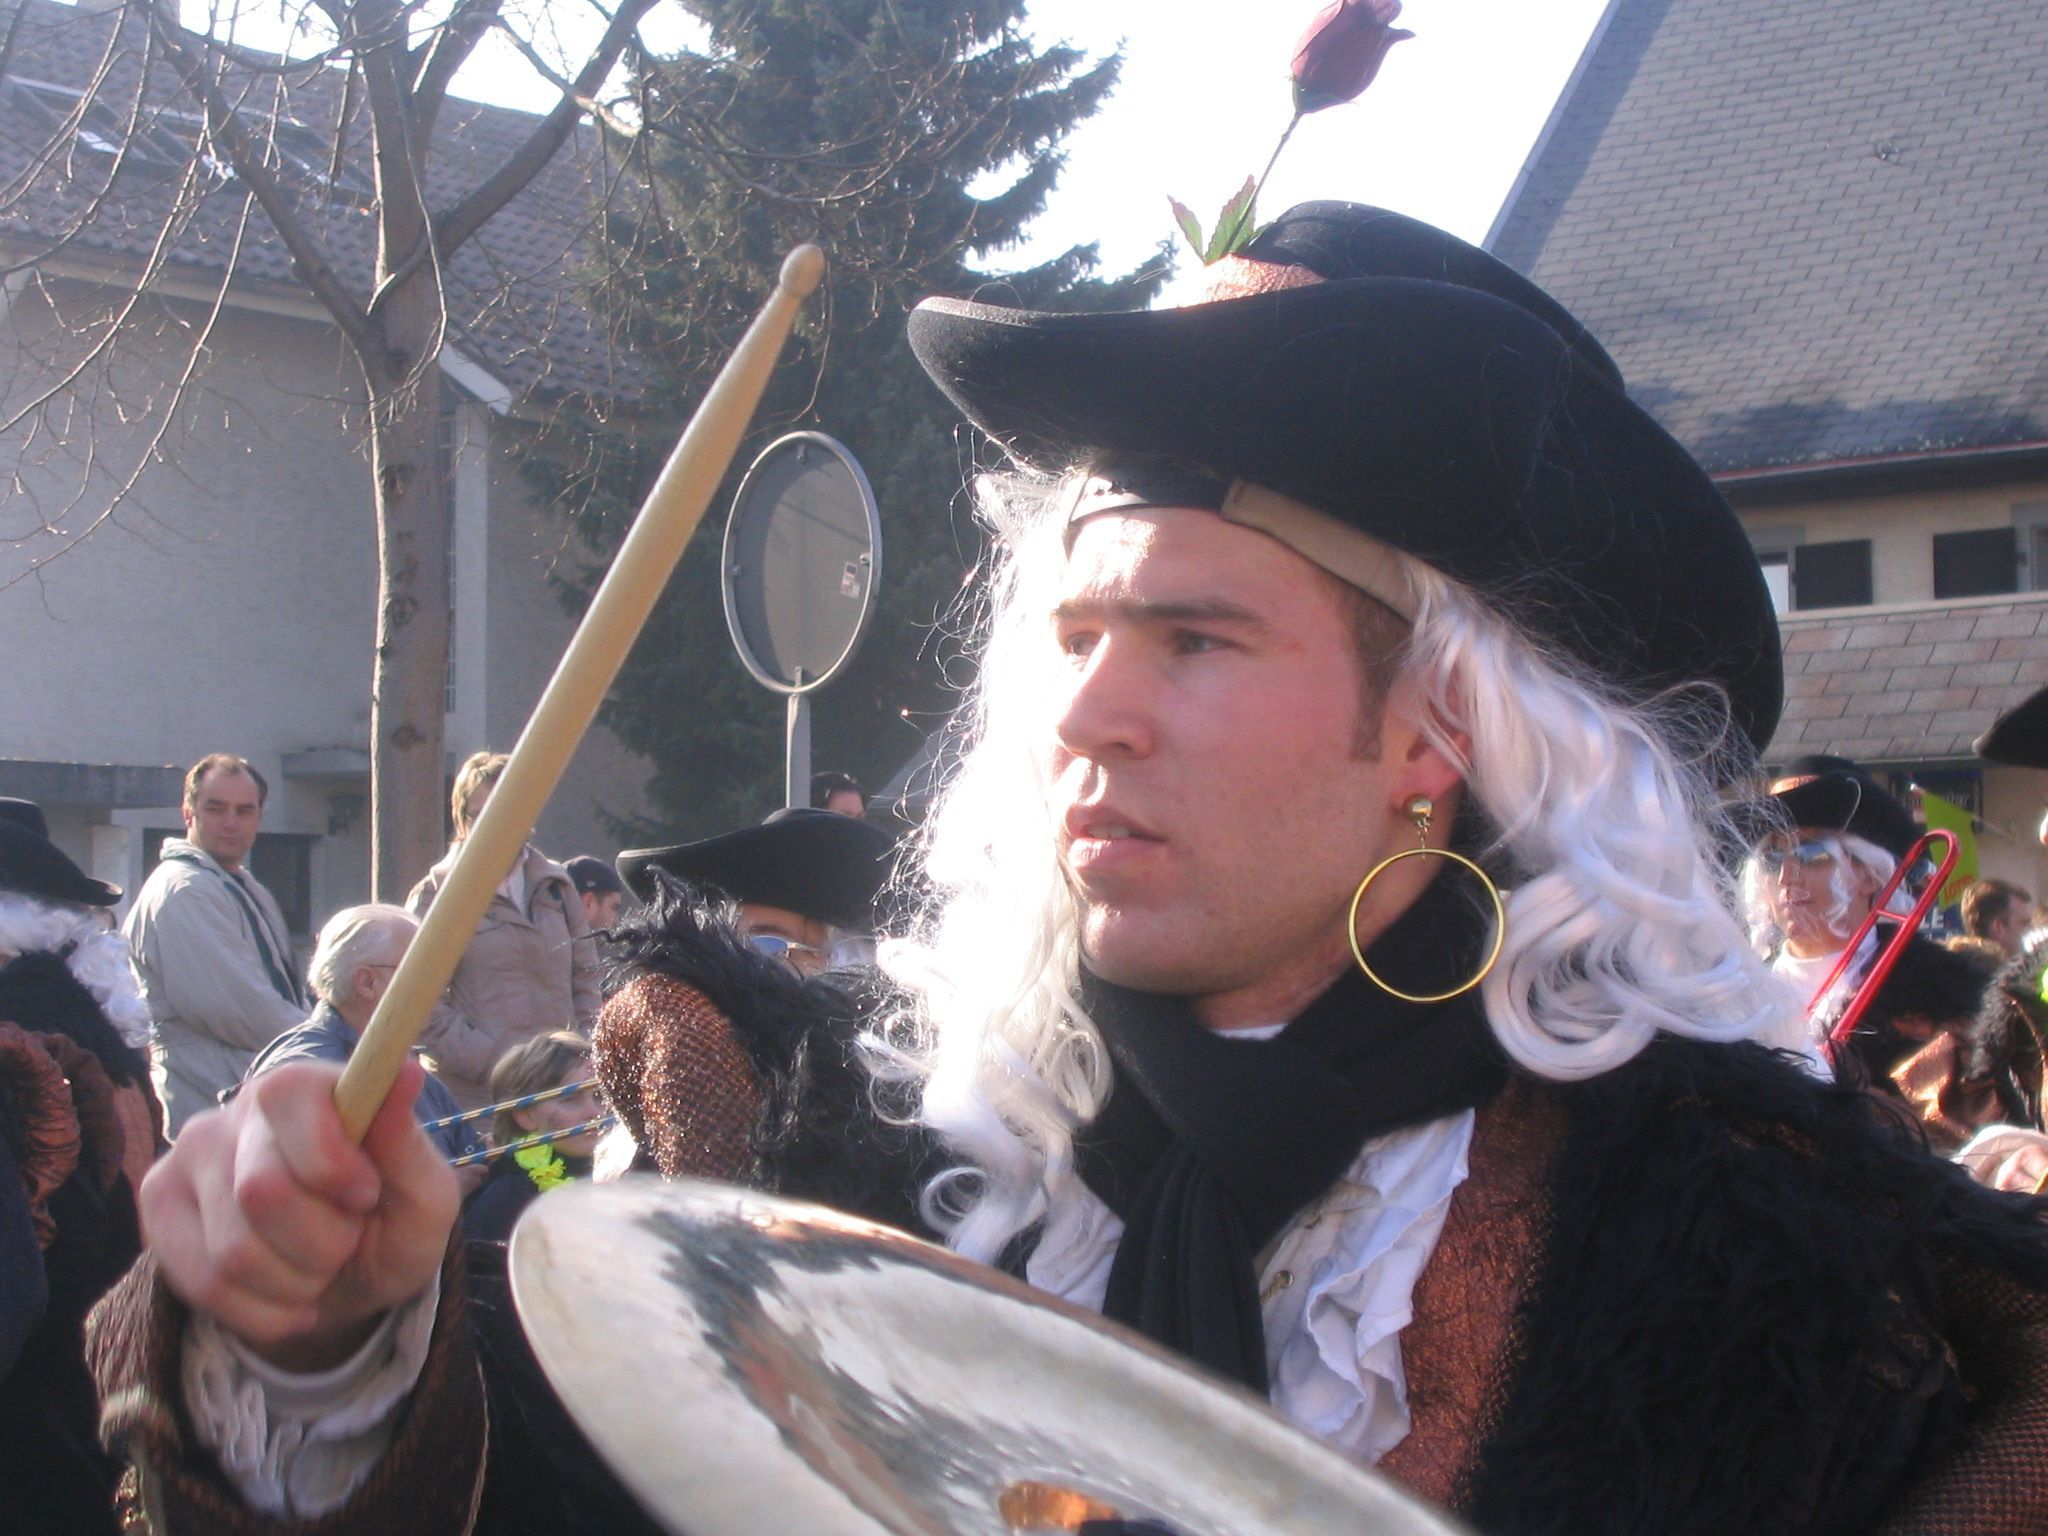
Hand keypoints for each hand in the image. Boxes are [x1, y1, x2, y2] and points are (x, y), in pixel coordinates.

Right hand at [141, 1059, 457, 1369]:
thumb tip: (406, 1071)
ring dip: (296, 1282)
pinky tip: (288, 1298)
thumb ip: (408, 1144)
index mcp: (306, 1085)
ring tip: (317, 1269)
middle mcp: (236, 1109)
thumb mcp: (424, 1197)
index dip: (333, 1164)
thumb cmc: (388, 1226)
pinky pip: (202, 1283)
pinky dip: (261, 1310)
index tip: (366, 1196)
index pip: (291, 1099)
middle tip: (345, 1240)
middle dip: (323, 1241)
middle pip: (263, 1191)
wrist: (343, 1286)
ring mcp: (187, 1158)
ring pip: (233, 1250)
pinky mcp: (159, 1209)